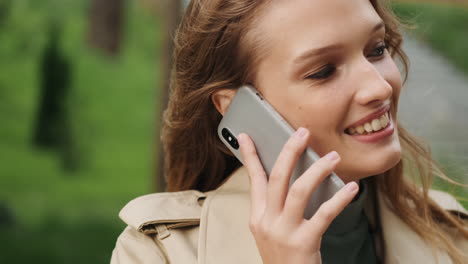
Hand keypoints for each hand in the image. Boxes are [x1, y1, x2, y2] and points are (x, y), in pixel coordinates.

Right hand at [238, 127, 358, 263]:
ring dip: (318, 170)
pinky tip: (351, 189)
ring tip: (333, 157)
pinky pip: (324, 214)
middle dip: (290, 151)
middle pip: (276, 177)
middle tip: (303, 132)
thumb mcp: (271, 232)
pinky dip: (339, 198)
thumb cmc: (284, 257)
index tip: (246, 135)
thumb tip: (296, 176)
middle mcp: (267, 222)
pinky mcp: (303, 243)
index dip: (249, 155)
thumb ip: (278, 207)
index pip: (253, 179)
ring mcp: (283, 233)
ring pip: (299, 190)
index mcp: (258, 217)